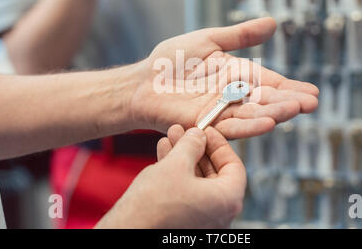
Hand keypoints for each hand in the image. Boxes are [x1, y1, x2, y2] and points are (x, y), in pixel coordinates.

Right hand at [96, 126, 245, 228]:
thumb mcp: (176, 164)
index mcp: (227, 200)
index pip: (234, 165)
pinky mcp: (186, 223)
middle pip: (214, 172)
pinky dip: (178, 174)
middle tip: (185, 132)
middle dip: (197, 149)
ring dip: (184, 158)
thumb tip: (199, 136)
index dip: (219, 144)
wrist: (127, 231)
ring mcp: (203, 221)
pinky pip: (188, 193)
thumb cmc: (153, 205)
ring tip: (170, 138)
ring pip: (198, 181)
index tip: (206, 131)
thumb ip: (192, 144)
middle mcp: (220, 214)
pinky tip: (164, 154)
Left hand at [131, 18, 318, 138]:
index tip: (313, 92)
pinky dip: (249, 125)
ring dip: (274, 113)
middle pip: (265, 101)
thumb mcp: (209, 40)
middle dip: (288, 102)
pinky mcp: (205, 123)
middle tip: (313, 103)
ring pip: (251, 114)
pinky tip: (268, 122)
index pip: (268, 82)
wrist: (143, 80)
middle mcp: (232, 96)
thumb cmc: (171, 60)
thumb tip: (273, 23)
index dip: (290, 88)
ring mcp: (219, 111)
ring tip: (296, 110)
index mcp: (236, 75)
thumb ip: (240, 35)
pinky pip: (230, 125)